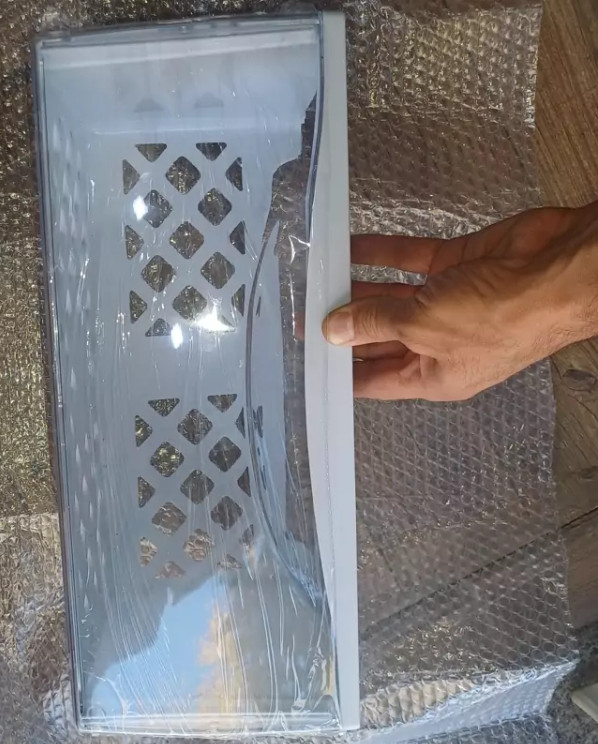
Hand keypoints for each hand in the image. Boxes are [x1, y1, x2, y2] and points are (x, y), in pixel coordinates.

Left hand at [323, 203, 597, 400]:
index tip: (307, 361)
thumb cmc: (498, 318)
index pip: (374, 380)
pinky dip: (381, 253)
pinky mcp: (455, 265)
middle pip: (378, 337)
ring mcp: (447, 302)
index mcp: (431, 376)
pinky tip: (349, 247)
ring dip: (357, 288)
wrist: (559, 270)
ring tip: (317, 280)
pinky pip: (410, 260)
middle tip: (302, 314)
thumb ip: (375, 323)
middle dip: (343, 326)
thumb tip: (334, 330)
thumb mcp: (422, 327)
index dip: (340, 371)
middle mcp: (437, 344)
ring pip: (390, 296)